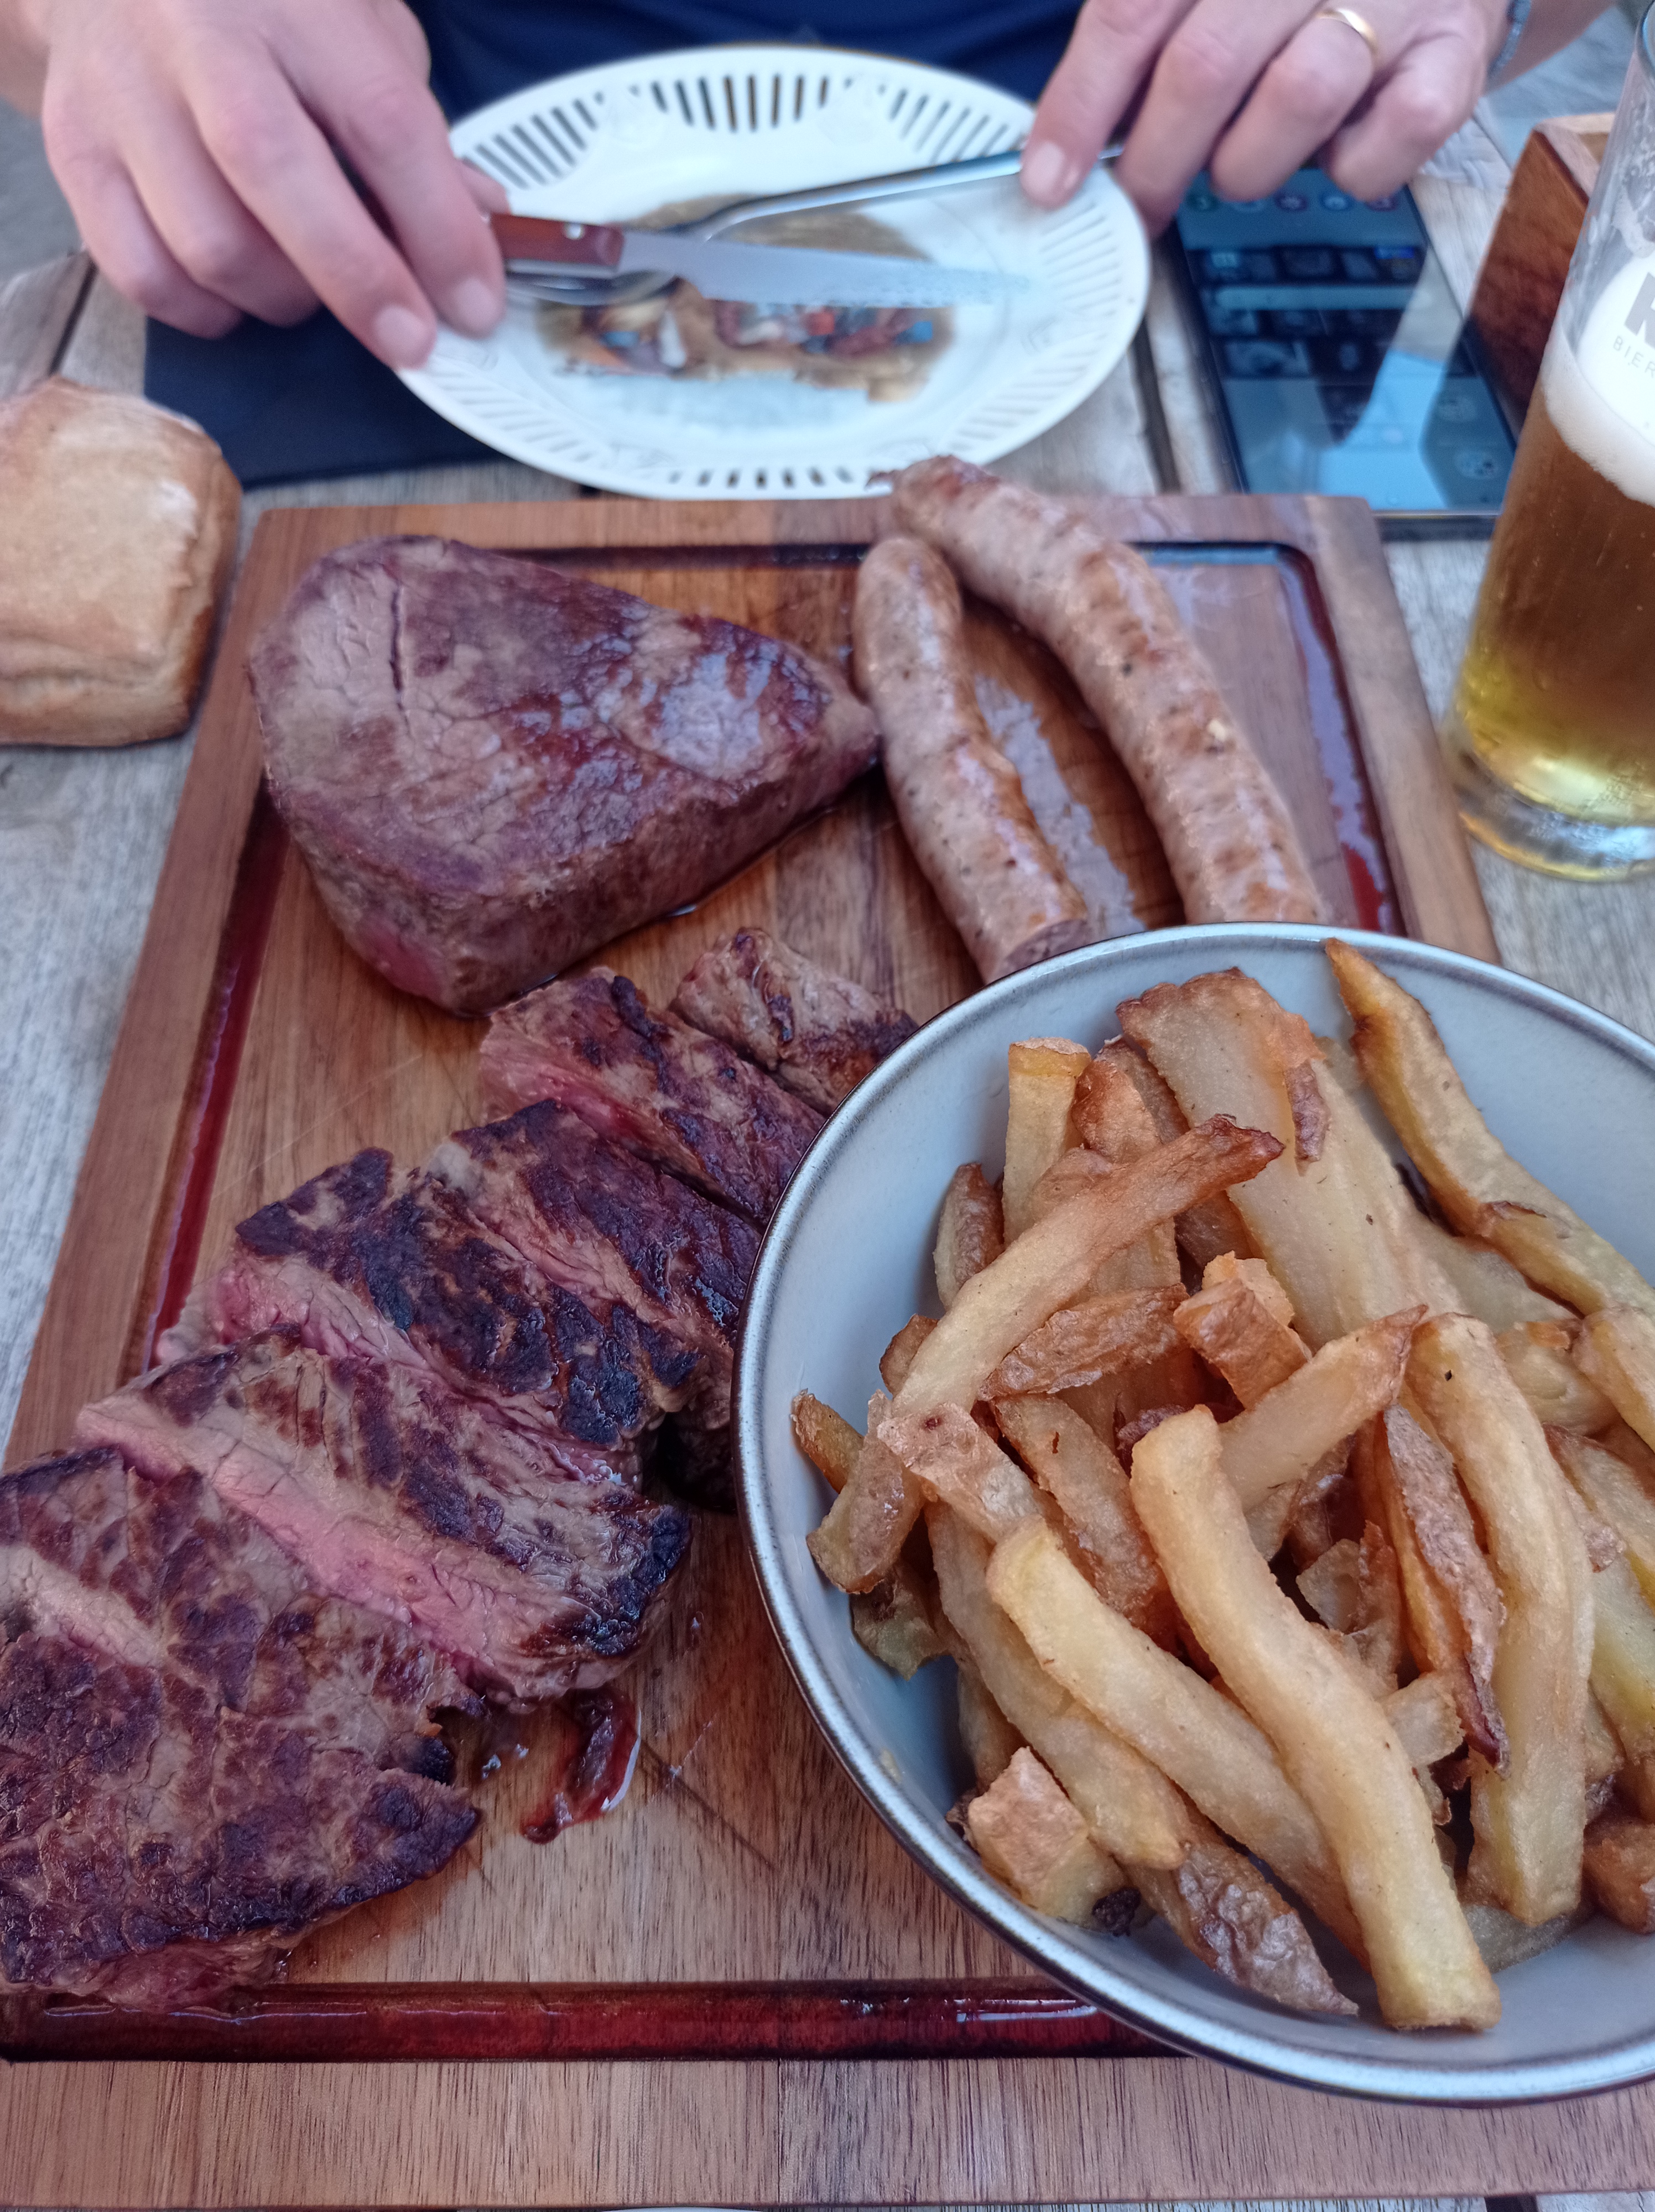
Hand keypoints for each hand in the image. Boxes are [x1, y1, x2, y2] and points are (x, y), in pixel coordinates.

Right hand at [11, 0, 505, 363]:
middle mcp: (198, 39)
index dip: (439, 229)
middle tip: (408, 342)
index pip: (382, 121)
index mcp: (294, 4)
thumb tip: (481, 223)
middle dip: (357, 279)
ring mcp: (125, 95)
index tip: (474, 304)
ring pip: (208, 243)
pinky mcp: (75, 150)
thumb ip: (418, 130)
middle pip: (277, 176)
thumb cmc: (260, 6)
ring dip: (279, 296)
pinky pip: (142, 272)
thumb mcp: (359, 34)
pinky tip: (235, 291)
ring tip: (309, 287)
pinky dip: (203, 308)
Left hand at [1020, 0, 1509, 230]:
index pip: (1132, 12)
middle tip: (1140, 205)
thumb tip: (1066, 147)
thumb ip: (1146, 37)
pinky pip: (1393, 136)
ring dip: (1249, 164)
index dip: (1081, 105)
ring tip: (1243, 162)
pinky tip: (1336, 152)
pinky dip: (1352, 168)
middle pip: (1206, 65)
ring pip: (1297, 100)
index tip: (1049, 181)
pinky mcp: (1456, 50)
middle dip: (1157, 162)